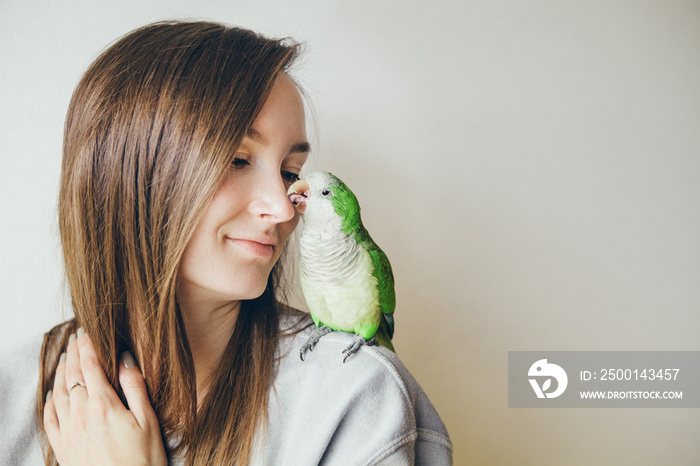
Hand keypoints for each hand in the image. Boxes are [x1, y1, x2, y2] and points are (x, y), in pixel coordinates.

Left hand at [44, 328, 166, 465]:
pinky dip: (49, 400)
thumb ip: (135, 387)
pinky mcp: (63, 447)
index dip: (88, 345)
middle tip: (76, 337)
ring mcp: (69, 432)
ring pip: (58, 393)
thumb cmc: (144, 459)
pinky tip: (52, 392)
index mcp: (104, 405)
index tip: (87, 331)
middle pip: (72, 375)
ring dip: (60, 371)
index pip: (90, 366)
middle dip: (73, 353)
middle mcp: (81, 416)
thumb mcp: (148, 420)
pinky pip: (49, 418)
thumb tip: (125, 358)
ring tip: (65, 357)